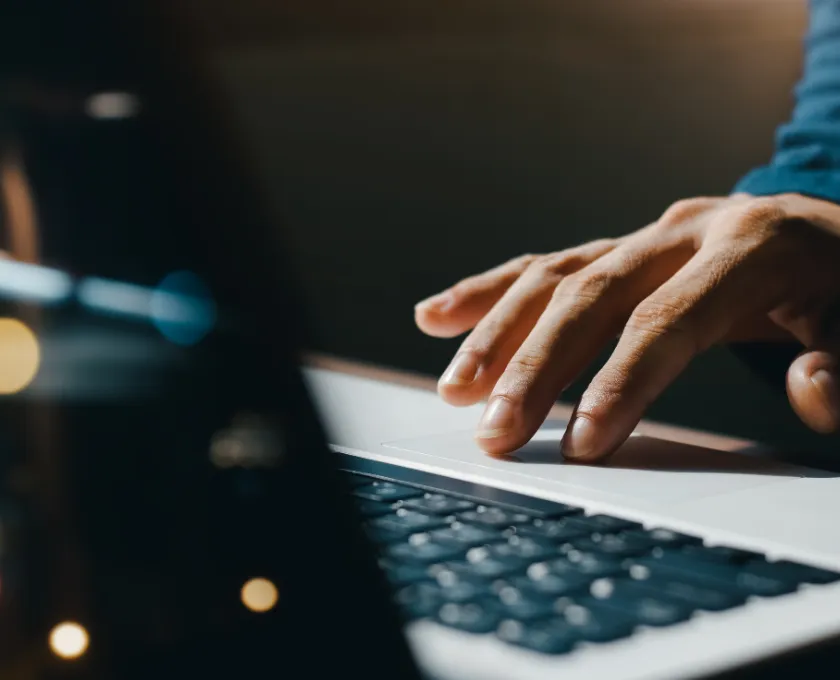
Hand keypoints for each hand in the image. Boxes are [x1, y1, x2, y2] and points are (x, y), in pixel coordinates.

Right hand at [415, 194, 839, 460]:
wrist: (836, 236)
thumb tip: (810, 392)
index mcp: (751, 244)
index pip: (666, 319)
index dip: (620, 382)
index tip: (579, 446)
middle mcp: (684, 229)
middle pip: (590, 295)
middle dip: (536, 366)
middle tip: (496, 431)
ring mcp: (645, 236)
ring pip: (554, 276)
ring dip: (497, 333)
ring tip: (455, 389)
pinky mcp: (621, 248)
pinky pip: (544, 266)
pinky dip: (489, 294)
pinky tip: (439, 317)